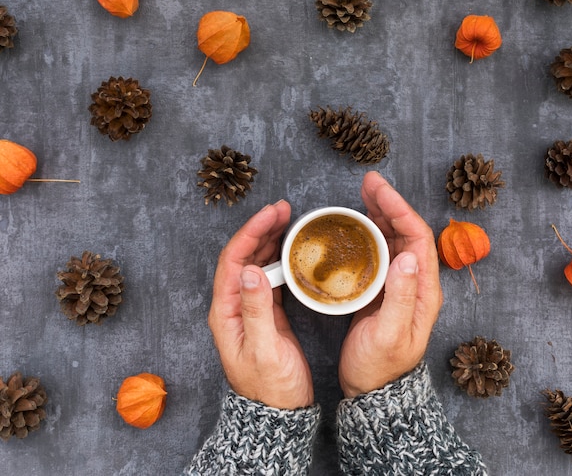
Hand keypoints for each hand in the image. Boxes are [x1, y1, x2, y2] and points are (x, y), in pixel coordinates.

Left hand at [208, 201, 313, 409]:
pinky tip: (291, 251)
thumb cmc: (271, 388)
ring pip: (256, 264)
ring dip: (269, 241)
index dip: (251, 233)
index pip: (233, 261)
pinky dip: (279, 259)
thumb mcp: (265, 350)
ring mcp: (249, 309)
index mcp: (226, 312)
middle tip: (284, 209)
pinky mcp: (265, 314)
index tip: (272, 214)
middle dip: (261, 229)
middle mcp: (233, 307)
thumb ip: (257, 310)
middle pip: (242, 257)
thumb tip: (250, 270)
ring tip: (288, 221)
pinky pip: (268, 277)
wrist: (277, 415)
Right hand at [338, 172, 443, 397]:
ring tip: (363, 195)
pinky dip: (371, 233)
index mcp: (424, 290)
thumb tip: (405, 256)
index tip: (378, 189)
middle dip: (389, 203)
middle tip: (368, 183)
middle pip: (407, 231)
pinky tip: (357, 226)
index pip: (418, 236)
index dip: (399, 208)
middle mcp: (416, 282)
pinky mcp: (384, 290)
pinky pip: (381, 253)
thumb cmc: (381, 367)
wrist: (374, 391)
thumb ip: (400, 297)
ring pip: (394, 239)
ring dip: (381, 214)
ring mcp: (400, 285)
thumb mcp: (390, 334)